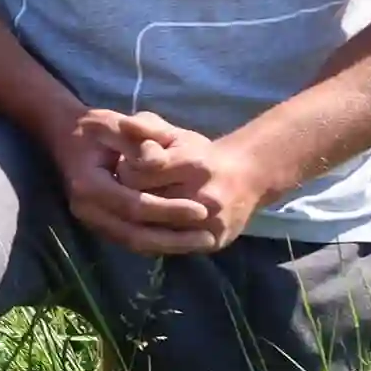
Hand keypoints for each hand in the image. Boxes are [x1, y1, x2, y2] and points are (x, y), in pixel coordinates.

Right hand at [48, 110, 223, 255]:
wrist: (65, 136)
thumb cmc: (94, 128)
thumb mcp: (115, 123)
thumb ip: (139, 138)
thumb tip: (159, 162)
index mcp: (88, 184)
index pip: (133, 205)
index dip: (168, 210)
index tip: (201, 210)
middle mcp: (86, 209)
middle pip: (134, 233)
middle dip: (173, 237)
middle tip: (209, 236)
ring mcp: (91, 220)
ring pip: (134, 243)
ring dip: (169, 246)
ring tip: (204, 242)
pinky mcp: (100, 225)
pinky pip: (132, 241)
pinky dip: (159, 244)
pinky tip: (185, 240)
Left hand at [114, 111, 284, 251]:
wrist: (246, 176)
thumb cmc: (200, 153)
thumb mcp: (174, 134)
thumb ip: (147, 127)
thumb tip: (124, 124)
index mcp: (193, 165)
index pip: (139, 174)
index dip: (125, 170)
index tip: (125, 166)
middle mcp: (206, 196)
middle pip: (145, 203)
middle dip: (128, 196)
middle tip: (125, 188)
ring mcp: (212, 222)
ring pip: (156, 229)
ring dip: (138, 219)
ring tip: (134, 206)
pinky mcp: (214, 240)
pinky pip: (172, 245)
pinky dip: (154, 237)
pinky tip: (146, 225)